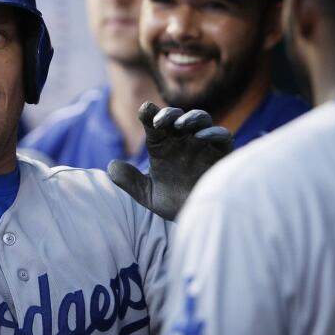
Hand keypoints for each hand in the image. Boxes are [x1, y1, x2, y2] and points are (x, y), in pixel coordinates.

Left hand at [107, 102, 232, 220]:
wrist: (198, 221)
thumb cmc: (173, 203)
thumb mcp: (148, 194)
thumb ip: (130, 181)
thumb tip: (111, 166)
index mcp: (163, 145)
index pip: (155, 123)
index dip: (149, 114)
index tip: (144, 112)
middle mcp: (183, 140)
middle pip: (177, 116)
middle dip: (169, 114)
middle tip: (159, 121)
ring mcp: (203, 145)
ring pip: (201, 119)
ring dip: (191, 117)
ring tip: (180, 125)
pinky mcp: (222, 155)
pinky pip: (223, 136)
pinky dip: (214, 132)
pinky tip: (201, 137)